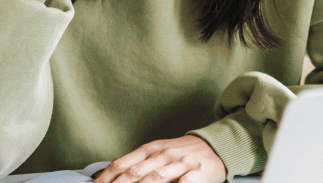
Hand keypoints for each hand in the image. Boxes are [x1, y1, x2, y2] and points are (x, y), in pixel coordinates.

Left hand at [92, 135, 226, 182]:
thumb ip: (137, 162)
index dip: (106, 177)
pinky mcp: (198, 172)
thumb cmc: (181, 152)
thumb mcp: (158, 152)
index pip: (123, 163)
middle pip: (135, 173)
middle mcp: (163, 154)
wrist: (216, 146)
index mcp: (150, 149)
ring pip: (156, 177)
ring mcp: (181, 163)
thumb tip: (110, 172)